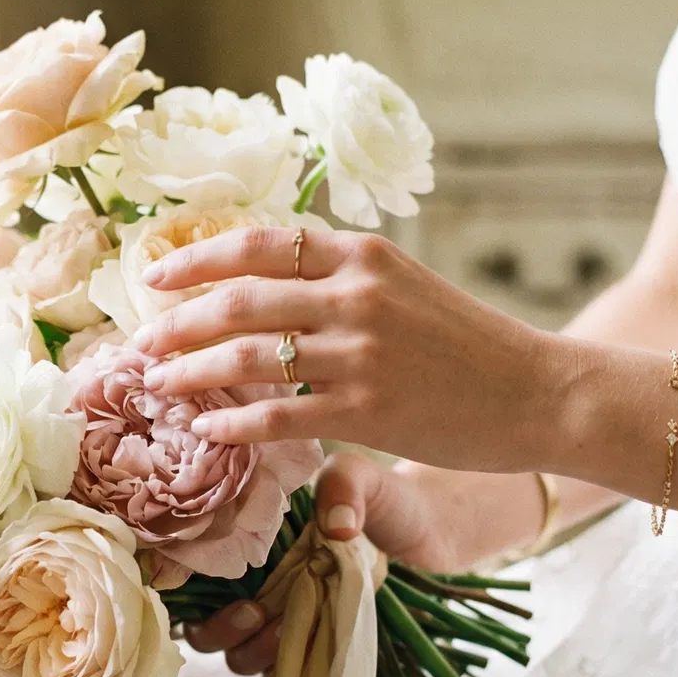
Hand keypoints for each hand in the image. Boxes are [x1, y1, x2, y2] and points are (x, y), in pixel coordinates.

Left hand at [132, 223, 556, 471]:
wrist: (537, 391)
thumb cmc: (466, 344)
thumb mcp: (404, 286)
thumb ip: (340, 280)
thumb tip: (265, 284)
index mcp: (361, 255)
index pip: (257, 244)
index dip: (196, 260)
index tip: (154, 278)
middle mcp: (356, 295)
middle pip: (240, 301)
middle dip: (178, 323)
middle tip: (141, 344)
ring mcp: (361, 353)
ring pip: (249, 359)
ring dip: (192, 374)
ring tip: (159, 388)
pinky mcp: (368, 410)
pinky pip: (280, 416)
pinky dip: (236, 425)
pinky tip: (211, 432)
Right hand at [185, 452, 463, 673]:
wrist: (430, 531)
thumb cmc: (385, 499)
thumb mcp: (361, 477)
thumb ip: (344, 485)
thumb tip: (335, 527)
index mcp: (247, 548)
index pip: (191, 578)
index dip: (185, 590)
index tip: (206, 581)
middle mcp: (254, 588)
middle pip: (204, 628)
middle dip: (219, 630)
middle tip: (254, 613)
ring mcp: (280, 622)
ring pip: (238, 656)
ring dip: (252, 653)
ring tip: (286, 632)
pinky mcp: (309, 647)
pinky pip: (279, 675)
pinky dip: (282, 676)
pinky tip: (306, 659)